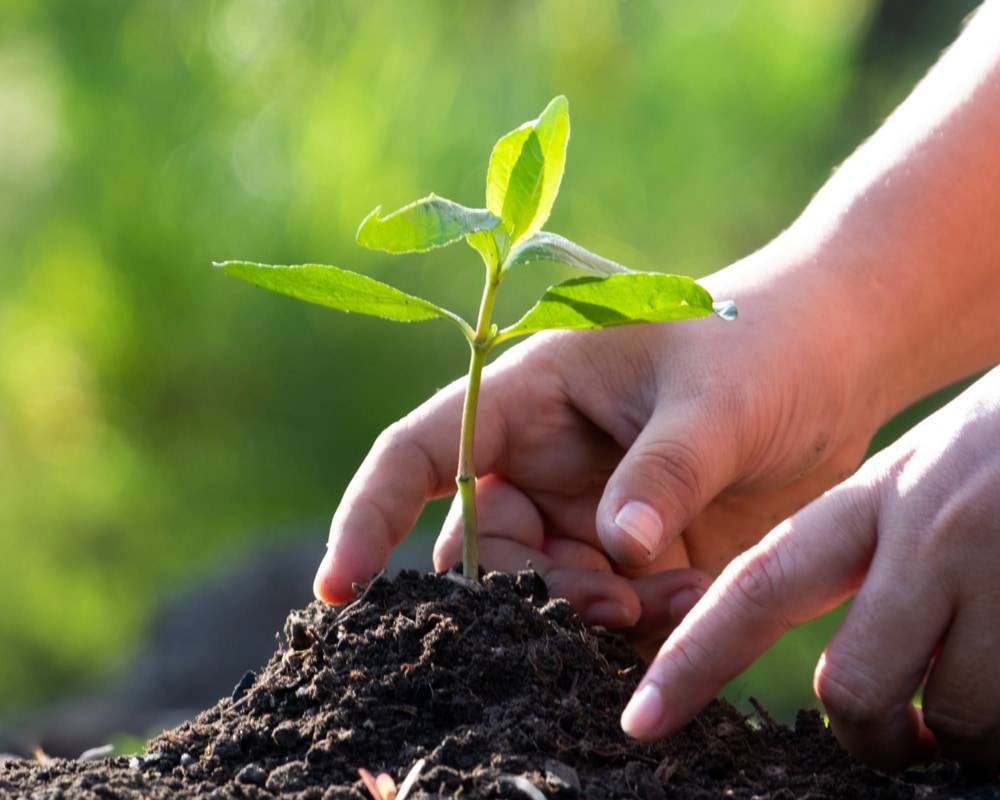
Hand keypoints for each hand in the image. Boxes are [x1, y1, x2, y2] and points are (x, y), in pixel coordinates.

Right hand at [315, 251, 881, 647]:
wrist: (835, 362)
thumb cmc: (765, 344)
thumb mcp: (715, 398)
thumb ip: (662, 470)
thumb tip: (615, 550)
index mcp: (532, 392)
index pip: (421, 450)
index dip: (368, 513)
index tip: (338, 588)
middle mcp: (543, 456)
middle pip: (480, 544)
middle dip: (526, 591)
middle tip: (609, 603)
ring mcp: (585, 506)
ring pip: (542, 588)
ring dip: (592, 611)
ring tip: (676, 596)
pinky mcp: (633, 548)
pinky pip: (607, 605)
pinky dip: (637, 622)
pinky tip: (692, 602)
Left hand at [622, 366, 999, 768]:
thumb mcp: (941, 479)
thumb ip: (885, 557)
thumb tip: (869, 689)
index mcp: (882, 496)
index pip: (760, 585)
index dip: (696, 656)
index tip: (643, 718)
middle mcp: (933, 532)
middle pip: (855, 686)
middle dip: (872, 736)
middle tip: (906, 740)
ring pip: (957, 721)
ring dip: (973, 736)